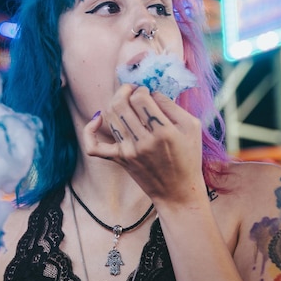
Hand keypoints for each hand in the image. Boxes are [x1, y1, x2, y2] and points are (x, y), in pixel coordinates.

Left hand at [83, 85, 206, 206]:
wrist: (177, 191)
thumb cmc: (188, 157)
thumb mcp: (191, 127)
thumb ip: (171, 105)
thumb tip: (151, 92)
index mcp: (163, 132)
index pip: (140, 98)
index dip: (141, 89)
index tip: (146, 92)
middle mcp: (143, 142)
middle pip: (120, 105)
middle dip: (124, 90)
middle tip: (132, 90)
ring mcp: (127, 151)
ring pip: (109, 117)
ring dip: (114, 103)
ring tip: (124, 101)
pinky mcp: (118, 159)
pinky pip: (93, 146)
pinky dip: (89, 130)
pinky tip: (97, 119)